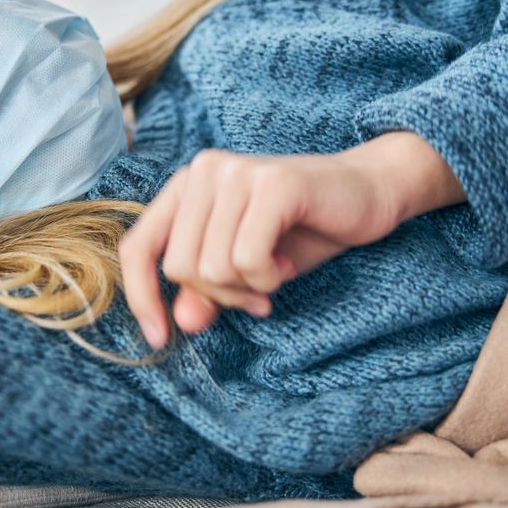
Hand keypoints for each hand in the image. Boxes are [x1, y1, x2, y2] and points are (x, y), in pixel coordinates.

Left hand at [118, 131, 461, 348]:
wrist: (369, 193)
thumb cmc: (303, 229)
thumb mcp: (246, 269)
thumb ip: (208, 291)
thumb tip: (181, 321)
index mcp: (187, 185)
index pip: (137, 247)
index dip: (141, 297)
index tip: (160, 337)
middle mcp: (205, 170)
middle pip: (180, 267)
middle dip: (220, 295)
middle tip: (257, 291)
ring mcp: (237, 172)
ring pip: (213, 267)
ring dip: (249, 288)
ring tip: (275, 272)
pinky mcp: (272, 185)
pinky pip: (247, 260)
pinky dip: (267, 278)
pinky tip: (287, 264)